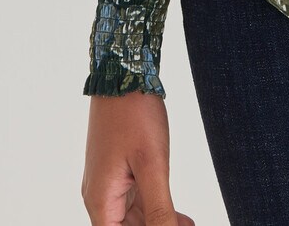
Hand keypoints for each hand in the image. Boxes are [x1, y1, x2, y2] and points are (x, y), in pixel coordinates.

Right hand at [82, 93, 194, 224]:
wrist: (124, 76)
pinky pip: (136, 200)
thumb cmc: (133, 115)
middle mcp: (101, 197)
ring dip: (158, 221)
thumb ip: (159, 207)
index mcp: (101, 201)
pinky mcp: (119, 172)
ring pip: (133, 218)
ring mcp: (109, 184)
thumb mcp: (153, 164)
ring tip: (187, 222)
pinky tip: (179, 214)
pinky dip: (155, 207)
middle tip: (186, 225)